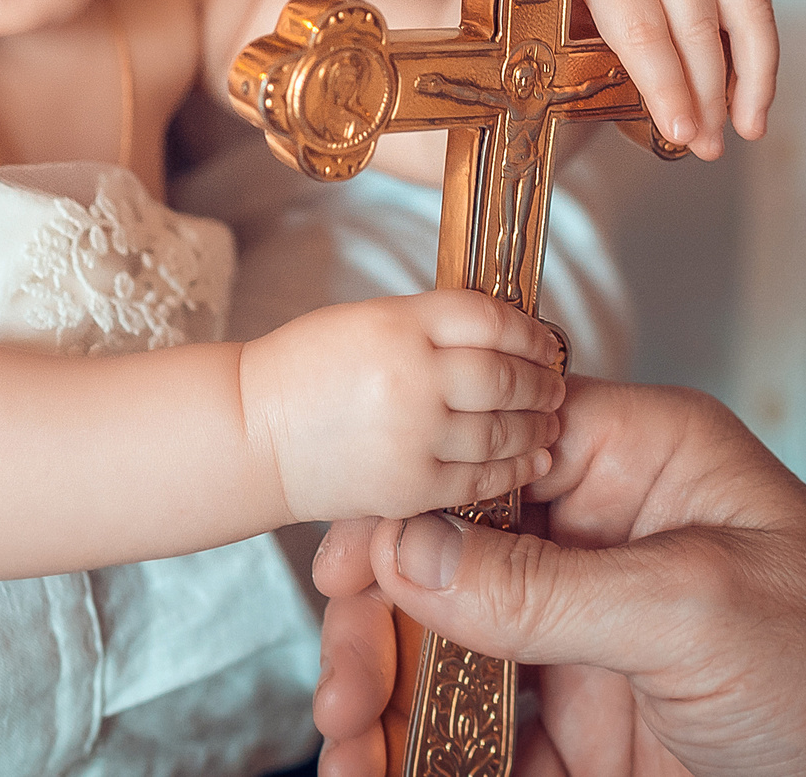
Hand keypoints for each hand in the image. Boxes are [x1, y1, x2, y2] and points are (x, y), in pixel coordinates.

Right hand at [241, 291, 565, 522]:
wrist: (251, 432)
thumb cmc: (305, 369)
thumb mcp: (367, 320)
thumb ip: (431, 326)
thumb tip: (502, 335)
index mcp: (400, 322)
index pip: (491, 318)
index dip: (529, 332)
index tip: (543, 341)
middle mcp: (413, 375)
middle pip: (506, 376)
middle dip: (540, 382)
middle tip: (553, 385)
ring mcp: (413, 434)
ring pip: (501, 429)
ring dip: (535, 425)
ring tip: (548, 422)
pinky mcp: (409, 486)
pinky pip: (480, 478)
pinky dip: (514, 469)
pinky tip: (530, 461)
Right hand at [310, 379, 805, 776]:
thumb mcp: (693, 614)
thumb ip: (542, 587)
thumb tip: (406, 549)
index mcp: (641, 463)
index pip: (491, 453)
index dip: (405, 501)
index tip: (339, 564)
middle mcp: (606, 535)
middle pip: (450, 555)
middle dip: (381, 619)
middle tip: (342, 689)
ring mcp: (594, 631)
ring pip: (453, 647)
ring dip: (392, 694)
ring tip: (349, 748)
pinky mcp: (592, 718)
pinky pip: (486, 725)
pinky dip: (430, 750)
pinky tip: (388, 770)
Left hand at [575, 0, 775, 159]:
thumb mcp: (569, 10)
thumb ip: (596, 58)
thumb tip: (654, 127)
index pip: (644, 33)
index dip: (666, 90)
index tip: (681, 135)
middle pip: (695, 29)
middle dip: (706, 96)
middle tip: (708, 146)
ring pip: (743, 16)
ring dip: (749, 82)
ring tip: (745, 131)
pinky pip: (760, 9)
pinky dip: (762, 61)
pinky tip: (755, 103)